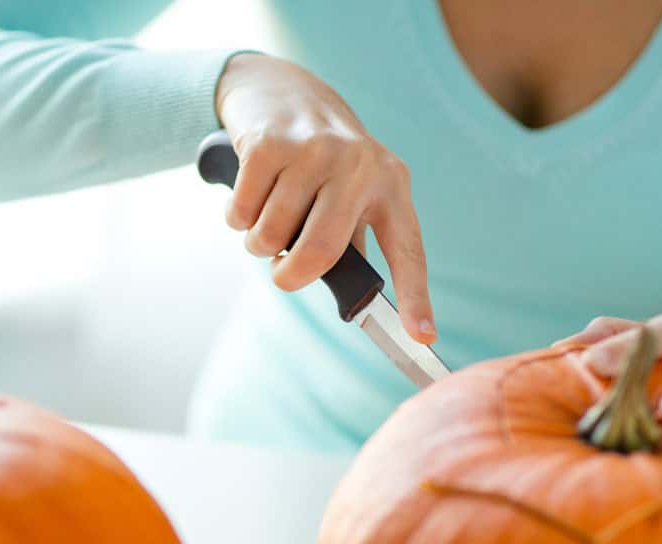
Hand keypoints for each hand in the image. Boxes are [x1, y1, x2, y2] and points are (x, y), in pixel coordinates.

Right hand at [214, 54, 434, 342]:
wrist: (281, 89)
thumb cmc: (321, 160)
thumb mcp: (353, 190)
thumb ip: (354, 240)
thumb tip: (355, 299)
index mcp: (391, 184)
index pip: (407, 249)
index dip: (416, 296)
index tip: (423, 336)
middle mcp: (360, 165)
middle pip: (321, 251)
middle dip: (291, 276)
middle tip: (282, 275)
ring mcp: (314, 150)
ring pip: (273, 235)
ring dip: (259, 243)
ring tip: (267, 219)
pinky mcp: (270, 143)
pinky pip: (243, 213)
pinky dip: (238, 218)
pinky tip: (249, 195)